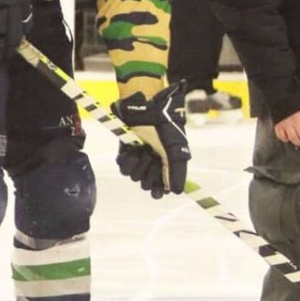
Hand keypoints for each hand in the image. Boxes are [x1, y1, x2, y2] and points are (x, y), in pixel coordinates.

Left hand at [114, 81, 191, 197]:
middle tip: (152, 157)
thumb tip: (176, 192)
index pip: (161, 187)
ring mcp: (138, 158)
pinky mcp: (125, 151)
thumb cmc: (164, 127)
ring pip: (133, 176)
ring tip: (142, 149)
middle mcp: (153, 163)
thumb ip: (176, 172)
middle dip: (148, 172)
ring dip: (138, 164)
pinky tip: (132, 149)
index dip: (158, 190)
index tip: (156, 191)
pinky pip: (122, 167)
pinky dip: (127, 160)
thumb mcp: (175, 150)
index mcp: (167, 164)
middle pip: (146, 183)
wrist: (145, 108)